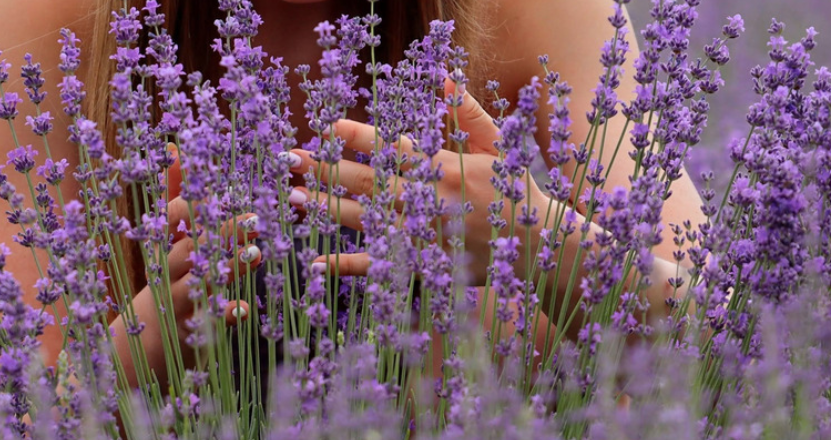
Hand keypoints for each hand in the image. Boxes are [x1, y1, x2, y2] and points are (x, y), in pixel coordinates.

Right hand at [109, 147, 256, 388]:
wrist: (140, 348)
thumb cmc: (165, 282)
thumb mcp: (165, 239)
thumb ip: (173, 194)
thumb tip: (176, 146)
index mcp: (164, 245)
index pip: (172, 218)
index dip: (191, 203)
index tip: (218, 191)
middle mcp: (168, 272)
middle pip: (191, 247)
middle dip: (222, 232)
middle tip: (254, 220)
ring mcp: (178, 303)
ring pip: (201, 283)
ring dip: (229, 268)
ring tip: (257, 255)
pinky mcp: (190, 332)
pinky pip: (208, 324)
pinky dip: (224, 315)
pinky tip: (243, 308)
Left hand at [284, 80, 548, 284]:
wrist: (541, 246)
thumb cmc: (516, 191)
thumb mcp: (497, 144)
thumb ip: (466, 111)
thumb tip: (441, 76)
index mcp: (443, 166)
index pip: (391, 148)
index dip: (356, 138)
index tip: (324, 127)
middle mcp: (429, 199)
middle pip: (368, 181)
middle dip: (327, 169)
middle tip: (289, 160)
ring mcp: (424, 235)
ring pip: (367, 220)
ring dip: (327, 209)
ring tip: (293, 198)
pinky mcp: (424, 266)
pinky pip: (380, 266)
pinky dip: (348, 264)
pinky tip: (316, 260)